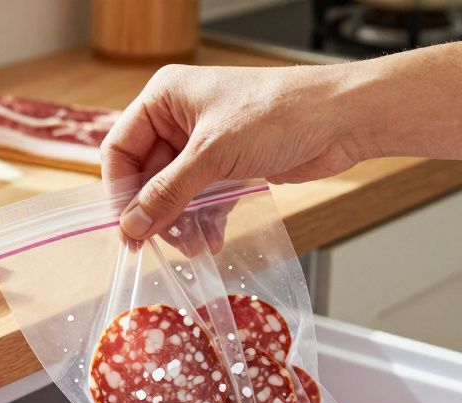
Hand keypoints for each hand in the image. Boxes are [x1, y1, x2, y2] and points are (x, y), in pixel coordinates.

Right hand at [101, 64, 374, 240]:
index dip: (120, 191)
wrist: (340, 119)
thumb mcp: (213, 155)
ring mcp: (204, 142)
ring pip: (174, 191)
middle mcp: (179, 117)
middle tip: (165, 245)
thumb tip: (131, 225)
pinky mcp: (228, 163)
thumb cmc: (279, 114)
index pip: (120, 148)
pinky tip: (212, 239)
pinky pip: (201, 198)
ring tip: (195, 246)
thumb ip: (167, 193)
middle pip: (147, 175)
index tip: (127, 229)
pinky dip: (204, 219)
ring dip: (182, 222)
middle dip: (157, 212)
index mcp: (165, 98)